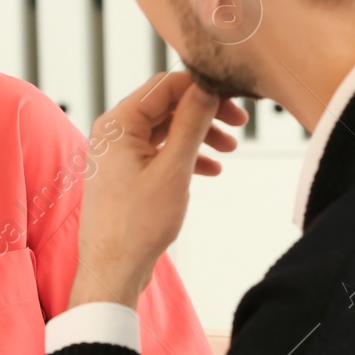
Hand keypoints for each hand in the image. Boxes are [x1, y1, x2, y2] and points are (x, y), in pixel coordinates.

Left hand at [71, 72, 246, 309]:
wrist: (114, 268)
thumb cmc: (137, 224)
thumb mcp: (173, 170)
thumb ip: (191, 124)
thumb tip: (207, 88)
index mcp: (118, 124)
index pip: (164, 86)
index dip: (201, 87)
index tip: (233, 99)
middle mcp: (114, 132)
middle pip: (167, 105)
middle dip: (204, 113)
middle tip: (239, 124)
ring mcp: (119, 153)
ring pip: (166, 129)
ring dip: (199, 135)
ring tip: (230, 150)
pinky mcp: (126, 172)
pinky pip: (160, 151)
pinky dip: (186, 156)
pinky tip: (211, 169)